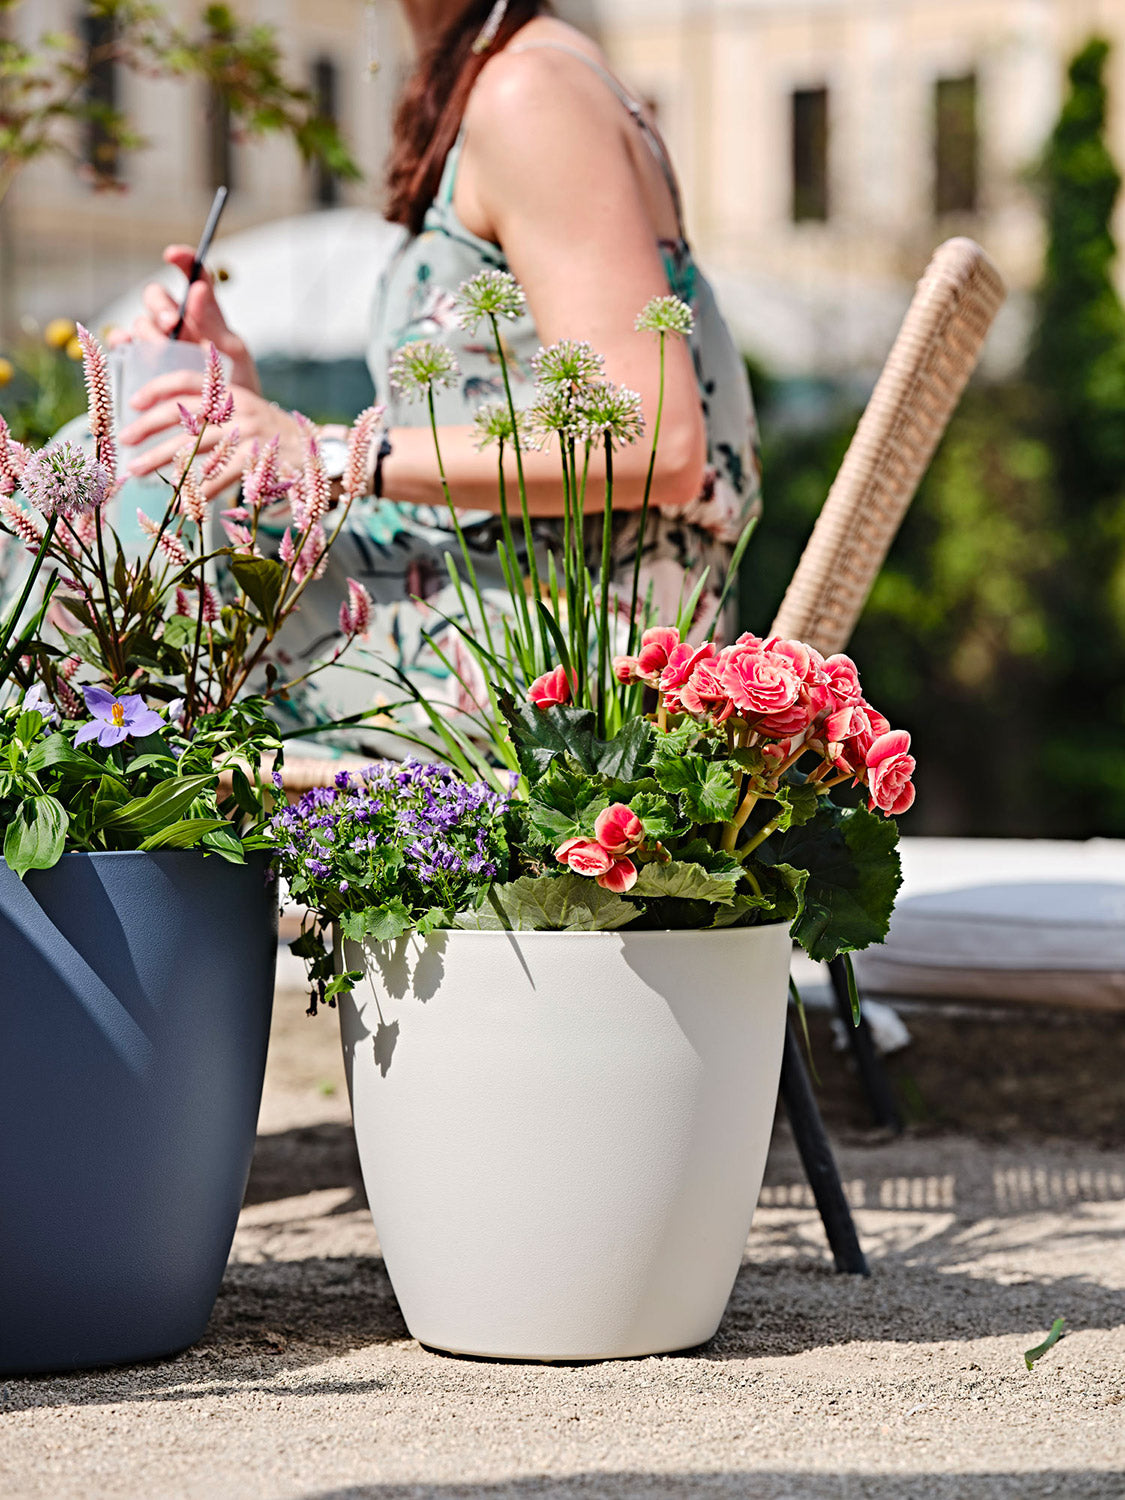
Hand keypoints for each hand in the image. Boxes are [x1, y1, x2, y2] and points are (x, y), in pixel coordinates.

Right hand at [110, 244, 258, 392]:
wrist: (226, 425)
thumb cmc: (237, 386)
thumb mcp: (234, 355)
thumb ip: (216, 324)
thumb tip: (199, 287)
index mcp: (204, 313)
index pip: (194, 275)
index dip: (183, 260)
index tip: (172, 255)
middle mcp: (178, 322)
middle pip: (157, 297)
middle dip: (161, 305)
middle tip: (171, 322)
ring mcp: (158, 341)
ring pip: (141, 322)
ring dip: (147, 332)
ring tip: (160, 350)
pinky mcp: (142, 361)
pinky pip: (123, 345)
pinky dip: (122, 344)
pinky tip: (127, 348)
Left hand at [119, 371, 306, 498]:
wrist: (322, 456)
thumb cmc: (278, 439)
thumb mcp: (250, 413)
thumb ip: (221, 409)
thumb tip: (176, 418)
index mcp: (233, 393)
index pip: (186, 381)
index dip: (156, 389)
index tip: (132, 403)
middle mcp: (238, 410)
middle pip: (182, 415)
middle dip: (148, 428)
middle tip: (123, 441)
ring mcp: (248, 436)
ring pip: (193, 447)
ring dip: (161, 460)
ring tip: (137, 470)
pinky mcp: (256, 463)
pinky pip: (219, 477)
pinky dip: (197, 490)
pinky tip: (179, 501)